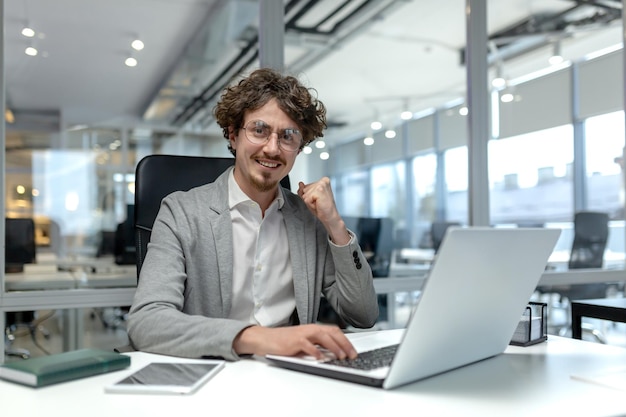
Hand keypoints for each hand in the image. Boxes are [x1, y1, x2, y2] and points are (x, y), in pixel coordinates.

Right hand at [233, 324, 356, 359]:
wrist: (266, 339)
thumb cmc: (284, 342)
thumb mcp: (304, 343)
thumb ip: (317, 346)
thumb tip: (332, 354)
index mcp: (313, 329)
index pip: (334, 331)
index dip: (346, 341)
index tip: (353, 351)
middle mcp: (309, 329)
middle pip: (332, 333)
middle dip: (344, 344)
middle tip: (352, 355)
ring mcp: (302, 334)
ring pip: (322, 337)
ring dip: (333, 347)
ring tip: (340, 356)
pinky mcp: (294, 341)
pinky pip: (307, 345)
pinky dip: (315, 351)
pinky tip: (320, 358)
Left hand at [298, 178, 349, 244]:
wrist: (330, 217)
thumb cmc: (322, 208)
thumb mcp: (311, 198)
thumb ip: (304, 190)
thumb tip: (300, 184)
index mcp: (323, 181)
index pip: (306, 187)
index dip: (309, 196)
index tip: (318, 199)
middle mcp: (323, 181)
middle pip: (305, 189)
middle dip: (309, 198)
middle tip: (318, 202)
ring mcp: (321, 185)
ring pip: (305, 194)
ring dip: (310, 201)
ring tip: (318, 203)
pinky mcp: (319, 190)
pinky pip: (306, 198)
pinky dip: (310, 204)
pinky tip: (318, 205)